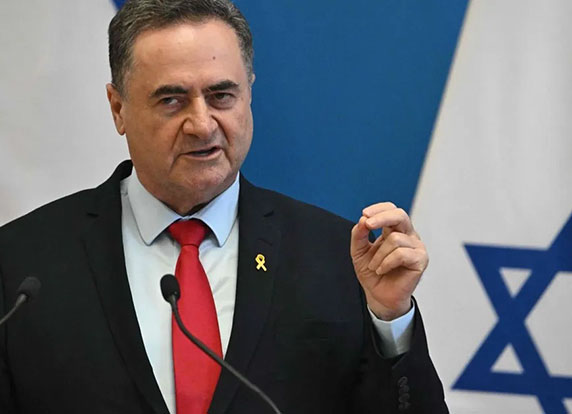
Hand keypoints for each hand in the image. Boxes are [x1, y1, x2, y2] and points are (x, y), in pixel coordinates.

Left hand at [350, 202, 427, 320]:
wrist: (379, 296)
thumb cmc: (372, 273)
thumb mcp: (359, 251)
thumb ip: (359, 235)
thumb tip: (363, 220)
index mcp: (394, 230)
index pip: (391, 210)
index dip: (379, 209)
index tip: (364, 214)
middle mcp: (407, 235)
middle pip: (400, 215)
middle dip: (382, 218)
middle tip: (368, 224)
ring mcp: (416, 247)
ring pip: (395, 239)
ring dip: (378, 254)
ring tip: (374, 266)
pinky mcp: (420, 260)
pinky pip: (401, 254)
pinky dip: (386, 262)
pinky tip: (382, 270)